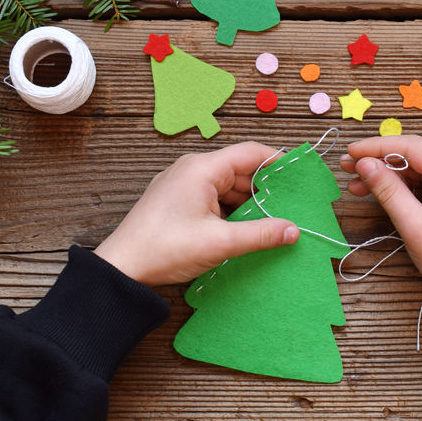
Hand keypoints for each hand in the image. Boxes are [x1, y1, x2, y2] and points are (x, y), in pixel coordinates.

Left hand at [95, 142, 299, 286]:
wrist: (121, 268)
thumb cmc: (165, 248)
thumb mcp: (220, 243)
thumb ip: (260, 234)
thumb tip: (293, 230)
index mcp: (202, 168)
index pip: (251, 152)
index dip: (278, 162)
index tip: (299, 176)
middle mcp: (191, 169)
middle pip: (239, 170)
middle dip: (265, 189)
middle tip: (290, 207)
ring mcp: (181, 184)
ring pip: (226, 186)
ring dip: (247, 203)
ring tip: (269, 223)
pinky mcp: (175, 200)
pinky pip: (211, 197)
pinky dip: (229, 210)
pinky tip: (241, 229)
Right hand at [341, 135, 421, 332]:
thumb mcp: (416, 228)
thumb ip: (389, 192)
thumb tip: (364, 164)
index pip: (412, 146)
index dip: (376, 147)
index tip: (348, 152)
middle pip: (415, 153)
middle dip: (379, 159)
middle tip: (346, 167)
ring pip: (419, 166)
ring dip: (388, 173)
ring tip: (356, 184)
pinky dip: (403, 185)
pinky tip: (379, 190)